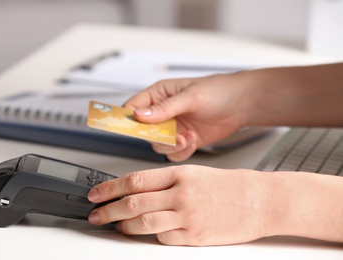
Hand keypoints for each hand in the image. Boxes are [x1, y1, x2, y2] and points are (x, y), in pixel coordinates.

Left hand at [87, 165, 268, 245]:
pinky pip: (164, 239)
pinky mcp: (195, 236)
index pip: (134, 180)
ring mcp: (188, 216)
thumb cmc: (228, 185)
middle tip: (96, 215)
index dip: (110, 188)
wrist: (259, 200)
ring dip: (125, 226)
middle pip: (133, 202)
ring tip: (116, 227)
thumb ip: (165, 183)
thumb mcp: (193, 174)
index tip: (96, 193)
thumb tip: (137, 193)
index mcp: (179, 174)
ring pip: (144, 223)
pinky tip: (148, 235)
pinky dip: (152, 237)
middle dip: (109, 210)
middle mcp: (181, 194)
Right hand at [123, 75, 249, 160]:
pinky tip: (193, 141)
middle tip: (170, 136)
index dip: (127, 119)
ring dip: (171, 145)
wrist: (242, 105)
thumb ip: (165, 108)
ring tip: (187, 138)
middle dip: (156, 137)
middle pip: (144, 131)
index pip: (133, 107)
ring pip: (158, 144)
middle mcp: (163, 112)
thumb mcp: (190, 97)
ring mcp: (173, 127)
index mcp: (159, 95)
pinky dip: (182, 151)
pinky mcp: (184, 139)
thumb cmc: (219, 91)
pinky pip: (173, 152)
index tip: (126, 129)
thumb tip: (140, 115)